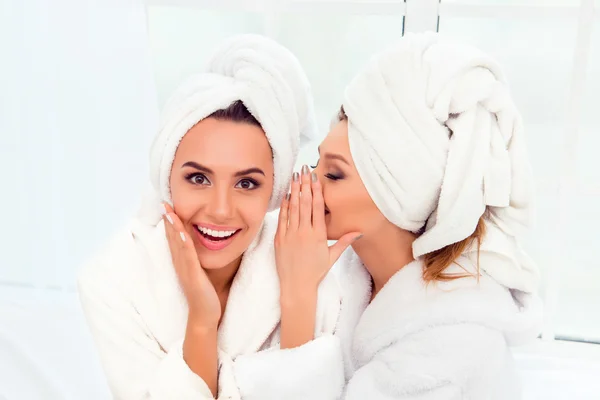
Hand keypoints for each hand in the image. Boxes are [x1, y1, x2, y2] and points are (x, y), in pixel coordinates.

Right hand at [162, 203, 220, 326]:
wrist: (205, 315)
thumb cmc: (204, 294)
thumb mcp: (199, 272)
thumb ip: (197, 260)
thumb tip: (201, 248)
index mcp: (183, 261)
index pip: (175, 238)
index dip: (171, 222)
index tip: (167, 206)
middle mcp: (181, 263)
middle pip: (172, 237)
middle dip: (168, 219)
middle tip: (163, 202)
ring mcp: (185, 269)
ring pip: (177, 243)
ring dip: (172, 227)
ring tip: (168, 210)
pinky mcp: (192, 275)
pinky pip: (187, 255)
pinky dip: (183, 242)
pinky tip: (181, 231)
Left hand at [275, 165, 361, 299]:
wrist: (296, 287)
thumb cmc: (315, 273)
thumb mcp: (332, 257)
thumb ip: (344, 241)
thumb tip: (359, 231)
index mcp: (318, 235)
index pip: (317, 207)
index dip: (316, 190)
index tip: (316, 177)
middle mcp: (304, 232)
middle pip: (304, 203)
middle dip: (305, 184)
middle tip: (304, 169)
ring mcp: (290, 235)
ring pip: (293, 208)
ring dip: (294, 191)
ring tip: (295, 176)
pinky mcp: (279, 240)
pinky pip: (282, 219)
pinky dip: (284, 206)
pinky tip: (286, 195)